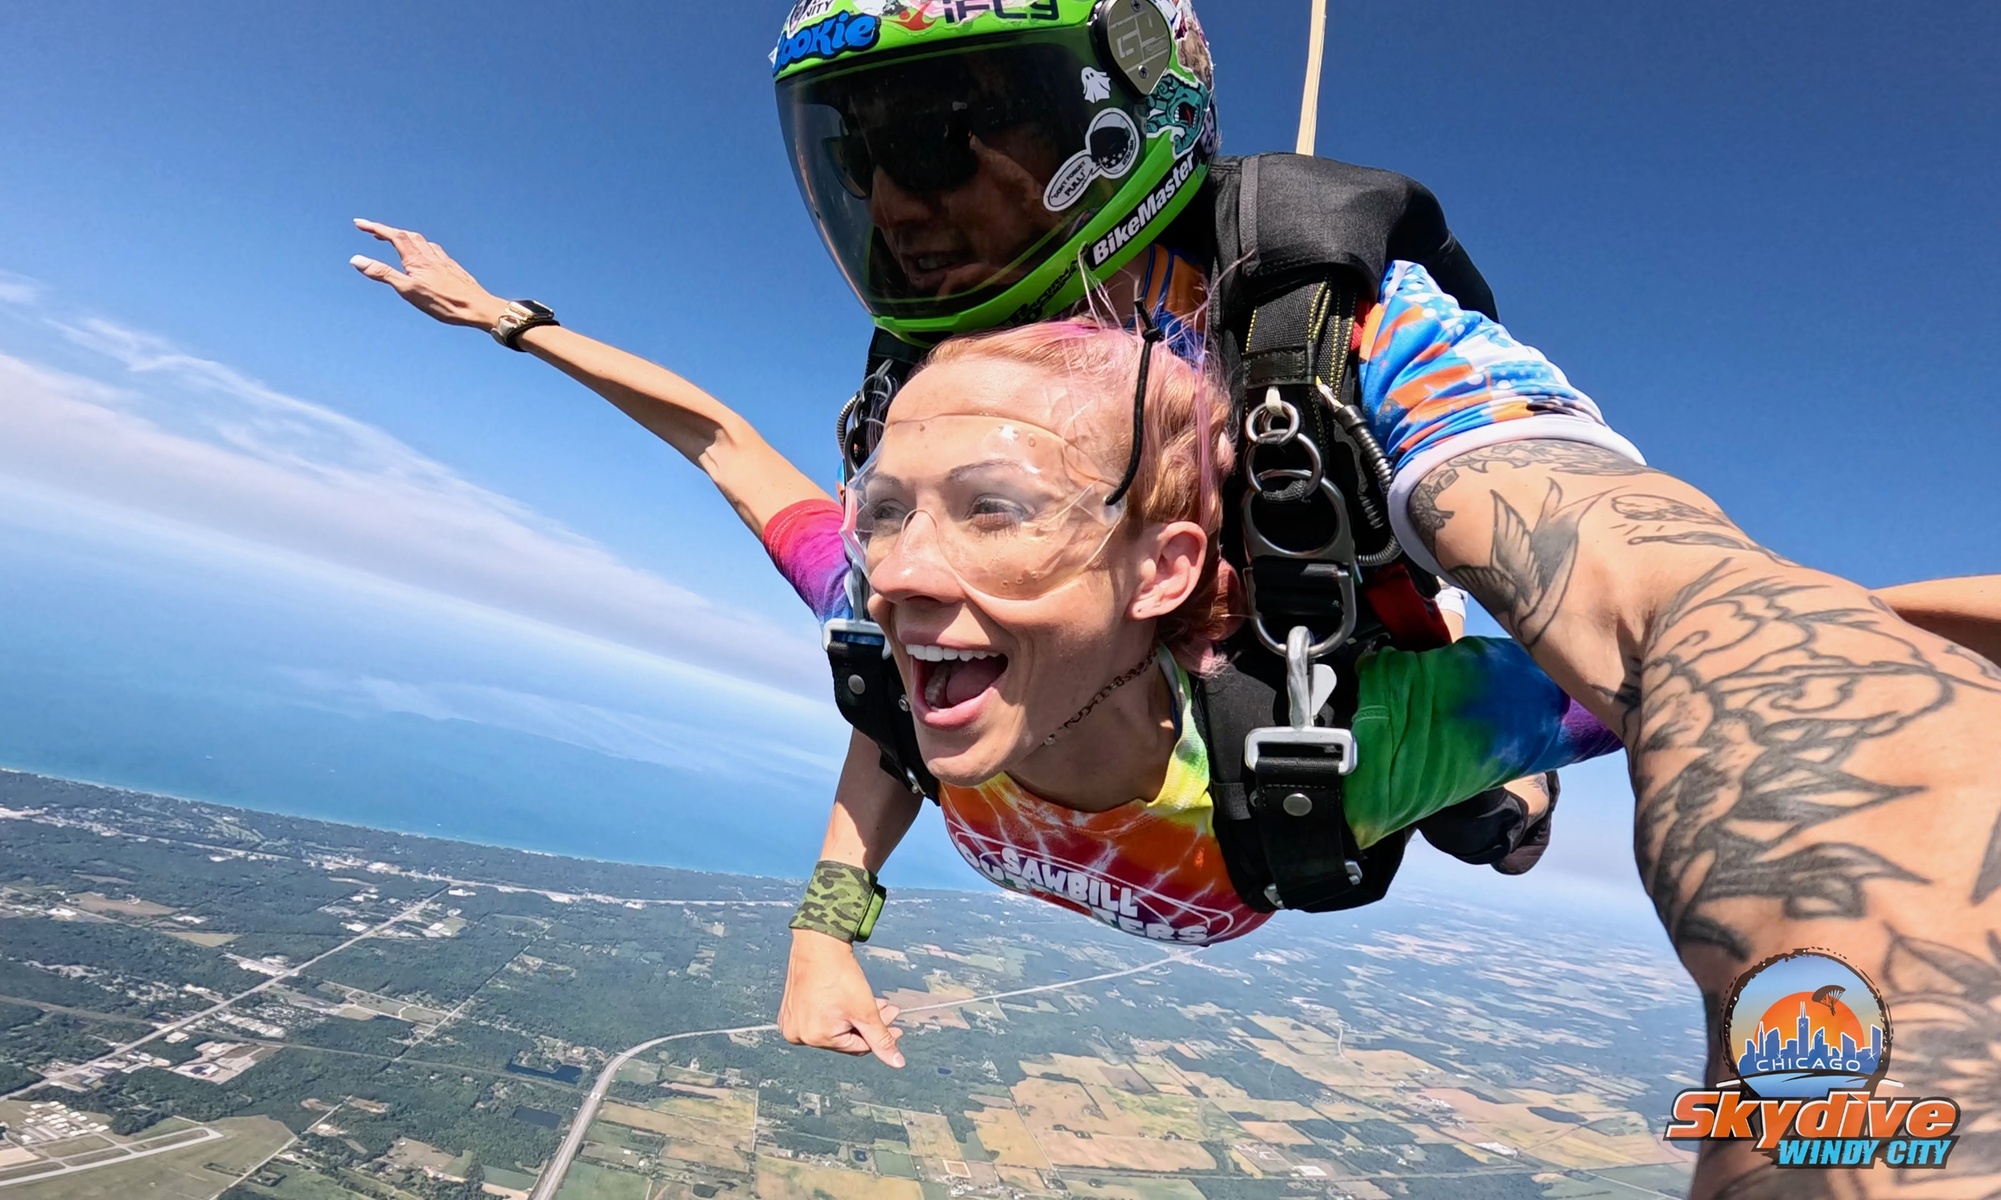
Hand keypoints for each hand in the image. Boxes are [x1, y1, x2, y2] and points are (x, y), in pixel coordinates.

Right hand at [349, 219, 511, 330]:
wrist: (477, 307)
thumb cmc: (444, 302)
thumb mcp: (408, 290)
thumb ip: (383, 274)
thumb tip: (357, 259)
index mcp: (417, 259)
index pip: (393, 236)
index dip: (375, 227)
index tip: (359, 223)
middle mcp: (430, 255)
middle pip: (407, 235)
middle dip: (388, 231)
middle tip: (373, 232)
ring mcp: (443, 260)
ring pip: (422, 241)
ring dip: (405, 237)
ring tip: (395, 240)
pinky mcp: (452, 268)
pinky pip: (434, 250)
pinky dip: (422, 246)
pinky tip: (426, 254)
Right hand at [778, 930, 904, 1067]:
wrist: (818, 945)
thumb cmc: (839, 975)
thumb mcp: (865, 1010)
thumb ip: (881, 1039)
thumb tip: (897, 1063)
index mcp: (816, 1037)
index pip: (858, 1046)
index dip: (880, 1035)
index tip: (895, 1024)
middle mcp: (799, 1035)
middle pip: (845, 1037)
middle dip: (868, 1024)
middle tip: (888, 1009)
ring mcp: (791, 1022)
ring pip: (834, 1027)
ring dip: (855, 1018)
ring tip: (872, 1002)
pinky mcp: (790, 1010)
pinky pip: (819, 1018)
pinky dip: (836, 1012)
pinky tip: (849, 1001)